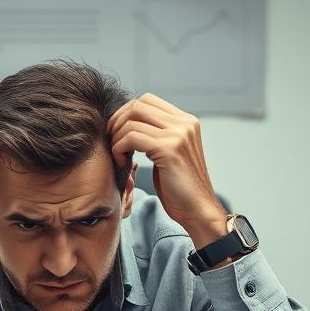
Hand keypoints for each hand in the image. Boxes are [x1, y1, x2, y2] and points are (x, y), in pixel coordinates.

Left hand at [108, 93, 228, 249]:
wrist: (197, 210)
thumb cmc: (179, 187)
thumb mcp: (168, 153)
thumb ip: (156, 134)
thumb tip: (127, 123)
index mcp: (185, 121)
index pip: (147, 100)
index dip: (125, 112)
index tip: (117, 132)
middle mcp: (184, 123)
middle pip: (137, 105)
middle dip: (117, 122)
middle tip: (111, 142)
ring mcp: (178, 135)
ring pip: (132, 120)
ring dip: (117, 138)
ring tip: (119, 156)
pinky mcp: (169, 149)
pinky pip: (131, 137)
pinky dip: (119, 149)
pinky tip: (123, 163)